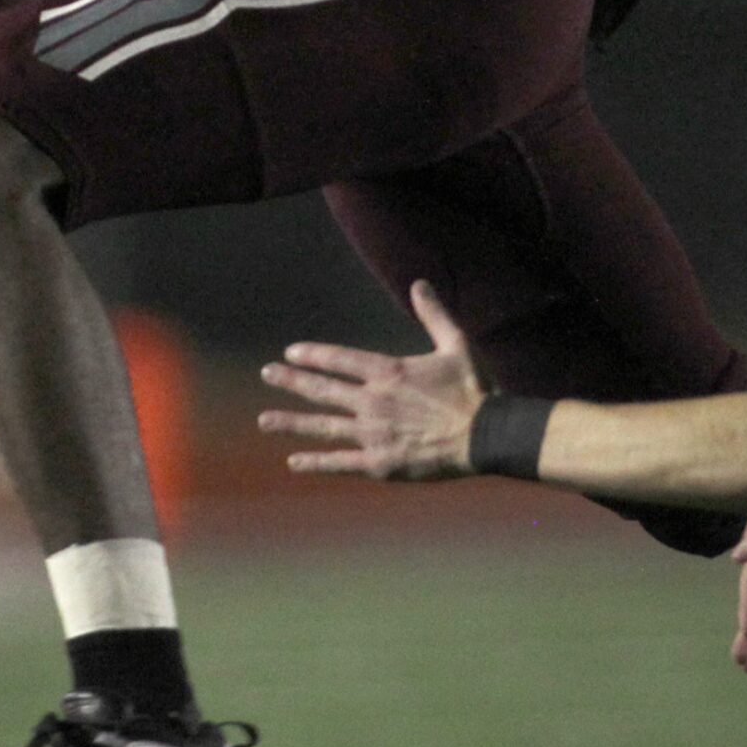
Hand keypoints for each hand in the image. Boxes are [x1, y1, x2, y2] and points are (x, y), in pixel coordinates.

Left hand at [259, 280, 486, 481]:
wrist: (483, 435)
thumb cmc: (471, 388)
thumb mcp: (455, 343)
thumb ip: (433, 314)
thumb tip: (419, 283)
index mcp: (389, 372)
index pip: (340, 359)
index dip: (313, 355)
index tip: (291, 352)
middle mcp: (373, 400)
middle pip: (323, 390)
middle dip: (291, 381)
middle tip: (267, 374)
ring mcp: (372, 433)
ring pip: (323, 426)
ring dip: (291, 422)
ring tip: (264, 420)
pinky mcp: (379, 462)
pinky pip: (340, 462)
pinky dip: (315, 462)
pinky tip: (294, 461)